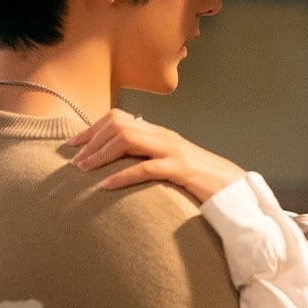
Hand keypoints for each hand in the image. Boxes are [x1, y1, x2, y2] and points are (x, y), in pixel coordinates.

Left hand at [67, 110, 244, 202]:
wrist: (234, 189)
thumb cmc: (200, 181)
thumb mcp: (170, 165)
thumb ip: (148, 159)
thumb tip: (120, 164)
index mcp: (160, 134)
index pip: (120, 118)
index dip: (92, 129)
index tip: (73, 145)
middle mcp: (164, 136)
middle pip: (119, 124)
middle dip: (92, 140)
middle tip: (74, 161)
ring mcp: (174, 151)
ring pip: (128, 139)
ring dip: (100, 155)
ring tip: (83, 171)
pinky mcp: (182, 170)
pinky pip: (146, 168)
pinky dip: (122, 176)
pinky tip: (106, 186)